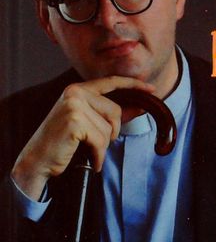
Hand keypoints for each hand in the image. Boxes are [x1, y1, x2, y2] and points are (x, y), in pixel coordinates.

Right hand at [11, 76, 153, 199]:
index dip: (133, 84)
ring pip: (109, 128)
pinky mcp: (74, 121)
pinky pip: (101, 140)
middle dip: (111, 132)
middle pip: (115, 111)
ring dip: (102, 146)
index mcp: (77, 89)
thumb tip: (139, 108)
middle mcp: (75, 92)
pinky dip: (98, 155)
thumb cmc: (62, 143)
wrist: (37, 160)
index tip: (151, 88)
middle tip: (94, 143)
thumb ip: (110, 115)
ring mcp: (74, 105)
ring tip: (86, 149)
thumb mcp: (87, 124)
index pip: (111, 82)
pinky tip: (89, 159)